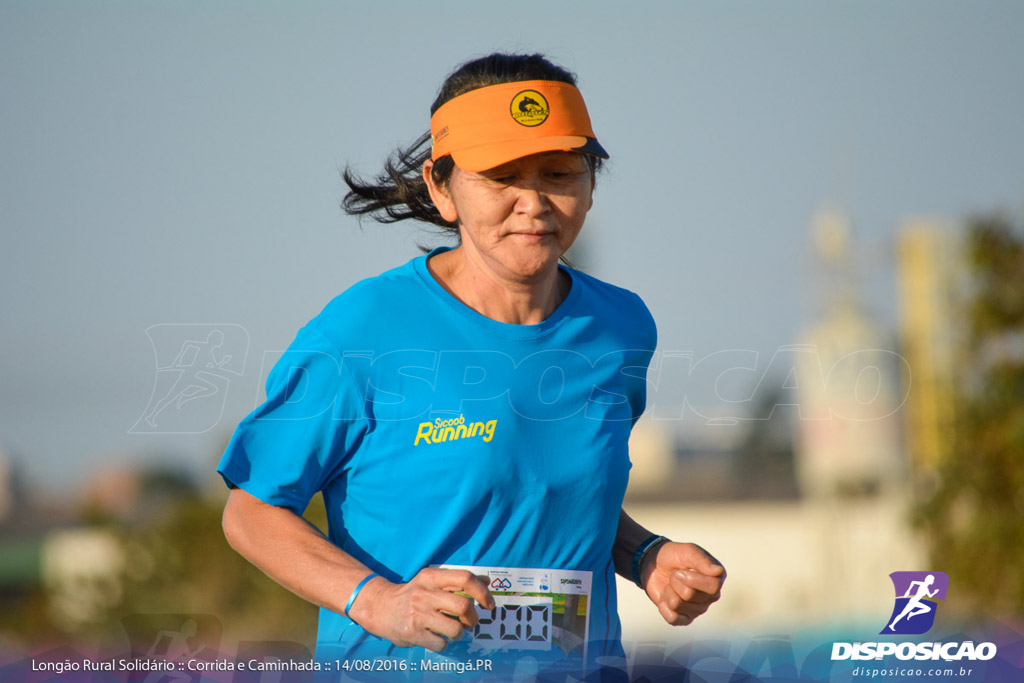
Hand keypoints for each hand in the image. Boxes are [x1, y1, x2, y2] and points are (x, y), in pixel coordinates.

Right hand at [349, 568, 494, 652]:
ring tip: (453, 632)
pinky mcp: (413, 633)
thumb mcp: (432, 581)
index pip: (465, 578)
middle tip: (470, 622)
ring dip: (459, 634)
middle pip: (464, 606)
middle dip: (472, 618)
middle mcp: (425, 593)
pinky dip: (444, 644)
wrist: (380, 607)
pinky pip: (441, 643)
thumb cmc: (412, 594)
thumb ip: (456, 582)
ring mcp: (418, 613)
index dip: (482, 592)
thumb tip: (487, 582)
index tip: (488, 603)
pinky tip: (437, 637)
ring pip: (455, 628)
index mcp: (432, 576)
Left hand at [641, 542, 724, 625]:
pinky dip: (663, 606)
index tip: (681, 570)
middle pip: (690, 595)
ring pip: (678, 605)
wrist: (655, 564)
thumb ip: (703, 560)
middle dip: (676, 581)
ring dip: (668, 591)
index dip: (693, 579)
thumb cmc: (674, 555)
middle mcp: (711, 596)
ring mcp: (698, 609)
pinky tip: (666, 596)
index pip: (713, 587)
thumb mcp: (687, 551)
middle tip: (675, 574)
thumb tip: (718, 571)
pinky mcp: (684, 619)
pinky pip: (672, 618)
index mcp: (716, 579)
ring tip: (671, 584)